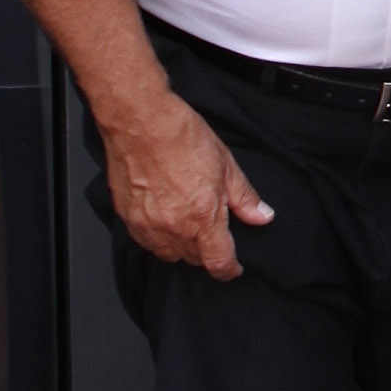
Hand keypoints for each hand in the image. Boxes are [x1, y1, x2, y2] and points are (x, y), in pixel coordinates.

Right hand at [101, 87, 273, 276]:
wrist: (140, 121)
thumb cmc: (182, 137)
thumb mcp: (226, 165)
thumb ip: (245, 198)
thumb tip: (262, 217)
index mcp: (203, 217)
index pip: (218, 262)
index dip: (229, 270)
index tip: (234, 268)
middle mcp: (174, 227)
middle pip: (194, 259)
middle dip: (207, 252)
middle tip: (212, 232)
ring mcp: (147, 225)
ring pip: (169, 254)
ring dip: (182, 247)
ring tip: (189, 225)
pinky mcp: (127, 218)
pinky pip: (147, 242)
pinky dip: (159, 238)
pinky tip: (166, 220)